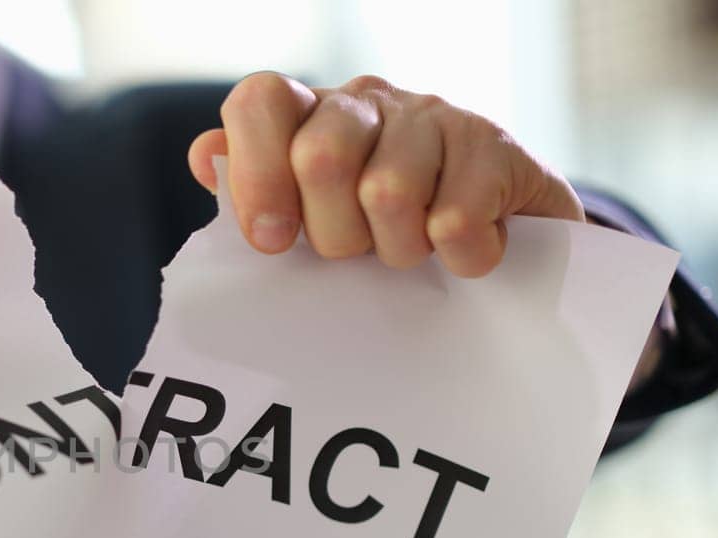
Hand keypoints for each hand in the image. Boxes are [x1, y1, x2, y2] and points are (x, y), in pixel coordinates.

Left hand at [188, 73, 582, 276]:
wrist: (510, 240)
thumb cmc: (390, 233)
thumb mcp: (316, 218)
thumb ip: (258, 191)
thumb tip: (207, 157)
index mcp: (313, 115)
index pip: (260, 101)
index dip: (257, 172)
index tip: (272, 241)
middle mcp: (370, 102)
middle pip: (319, 157)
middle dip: (336, 233)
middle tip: (361, 253)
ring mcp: (436, 116)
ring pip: (388, 192)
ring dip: (400, 249)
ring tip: (416, 250)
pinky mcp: (496, 146)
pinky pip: (455, 219)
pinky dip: (457, 257)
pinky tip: (463, 252)